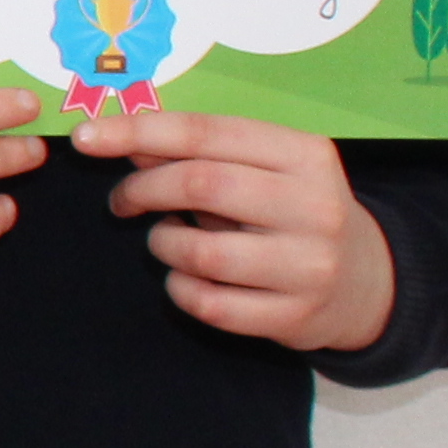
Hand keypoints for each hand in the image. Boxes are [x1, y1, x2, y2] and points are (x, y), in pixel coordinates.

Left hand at [78, 103, 396, 351]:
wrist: (363, 281)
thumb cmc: (291, 212)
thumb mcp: (260, 170)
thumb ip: (195, 153)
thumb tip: (120, 136)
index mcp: (305, 155)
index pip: (207, 132)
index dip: (138, 131)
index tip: (85, 138)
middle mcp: (316, 206)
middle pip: (201, 185)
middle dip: (143, 189)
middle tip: (122, 201)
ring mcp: (310, 265)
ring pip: (201, 252)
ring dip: (163, 243)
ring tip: (166, 240)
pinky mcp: (294, 316)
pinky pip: (208, 304)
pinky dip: (179, 288)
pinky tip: (186, 278)